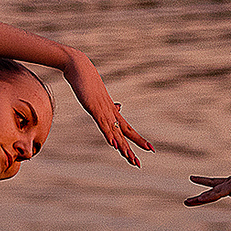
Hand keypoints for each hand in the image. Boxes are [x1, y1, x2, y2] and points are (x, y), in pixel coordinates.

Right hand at [61, 51, 152, 167]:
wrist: (79, 67)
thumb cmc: (88, 81)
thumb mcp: (100, 96)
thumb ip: (109, 105)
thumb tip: (120, 106)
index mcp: (112, 111)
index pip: (128, 128)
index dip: (138, 139)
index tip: (150, 148)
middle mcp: (111, 111)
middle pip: (125, 132)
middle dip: (134, 146)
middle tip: (140, 162)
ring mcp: (103, 110)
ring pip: (115, 131)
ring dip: (122, 146)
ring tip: (130, 158)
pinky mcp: (94, 108)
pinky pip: (103, 124)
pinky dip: (108, 134)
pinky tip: (113, 145)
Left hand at [185, 173, 230, 206]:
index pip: (215, 185)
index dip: (203, 183)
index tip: (192, 179)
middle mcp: (230, 182)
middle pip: (210, 189)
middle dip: (198, 197)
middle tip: (186, 202)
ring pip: (213, 192)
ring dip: (201, 198)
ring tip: (190, 202)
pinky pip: (220, 192)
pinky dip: (210, 196)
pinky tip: (202, 199)